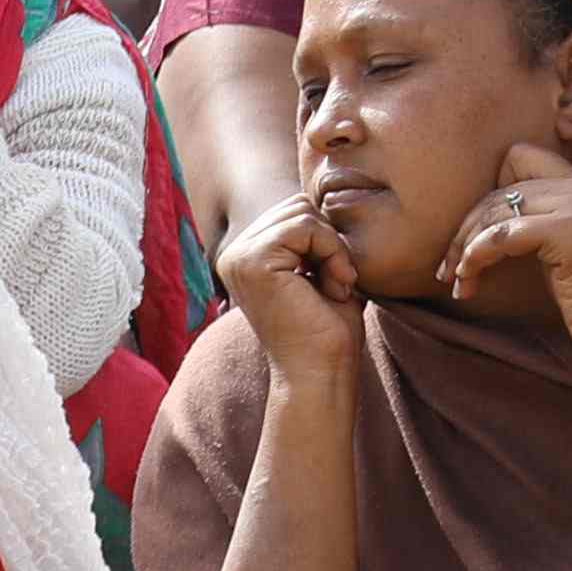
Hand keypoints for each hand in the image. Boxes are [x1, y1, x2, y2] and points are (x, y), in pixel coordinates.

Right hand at [219, 194, 365, 387]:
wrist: (320, 374)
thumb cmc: (327, 330)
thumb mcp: (319, 270)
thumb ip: (314, 236)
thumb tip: (326, 196)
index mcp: (246, 255)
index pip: (296, 210)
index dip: (327, 239)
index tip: (336, 281)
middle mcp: (234, 253)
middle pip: (299, 205)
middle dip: (330, 241)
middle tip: (337, 284)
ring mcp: (238, 256)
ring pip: (304, 213)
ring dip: (333, 249)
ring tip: (334, 287)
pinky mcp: (252, 262)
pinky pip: (306, 226)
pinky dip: (332, 251)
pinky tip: (333, 287)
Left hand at [441, 142, 571, 354]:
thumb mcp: (565, 246)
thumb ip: (537, 224)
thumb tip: (487, 225)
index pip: (518, 156)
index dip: (491, 189)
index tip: (479, 230)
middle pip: (496, 190)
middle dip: (465, 229)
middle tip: (448, 267)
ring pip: (494, 212)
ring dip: (464, 248)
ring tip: (457, 279)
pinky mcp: (566, 230)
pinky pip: (503, 234)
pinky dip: (477, 255)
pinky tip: (469, 278)